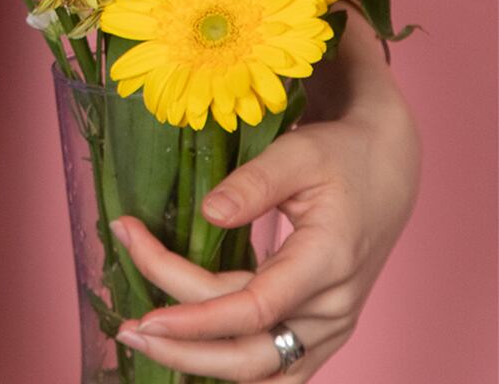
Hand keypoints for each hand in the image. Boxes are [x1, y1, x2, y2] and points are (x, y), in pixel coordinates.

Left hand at [111, 21, 421, 378]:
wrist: (386, 170)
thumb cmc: (340, 155)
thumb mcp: (298, 152)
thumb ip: (255, 183)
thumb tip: (207, 214)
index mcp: (327, 263)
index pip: (254, 309)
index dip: (197, 319)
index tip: (149, 315)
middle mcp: (332, 309)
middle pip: (251, 352)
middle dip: (185, 348)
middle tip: (128, 328)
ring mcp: (329, 327)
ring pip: (262, 371)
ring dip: (202, 364)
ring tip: (147, 341)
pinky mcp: (320, 330)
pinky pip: (274, 368)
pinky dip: (230, 365)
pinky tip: (188, 351)